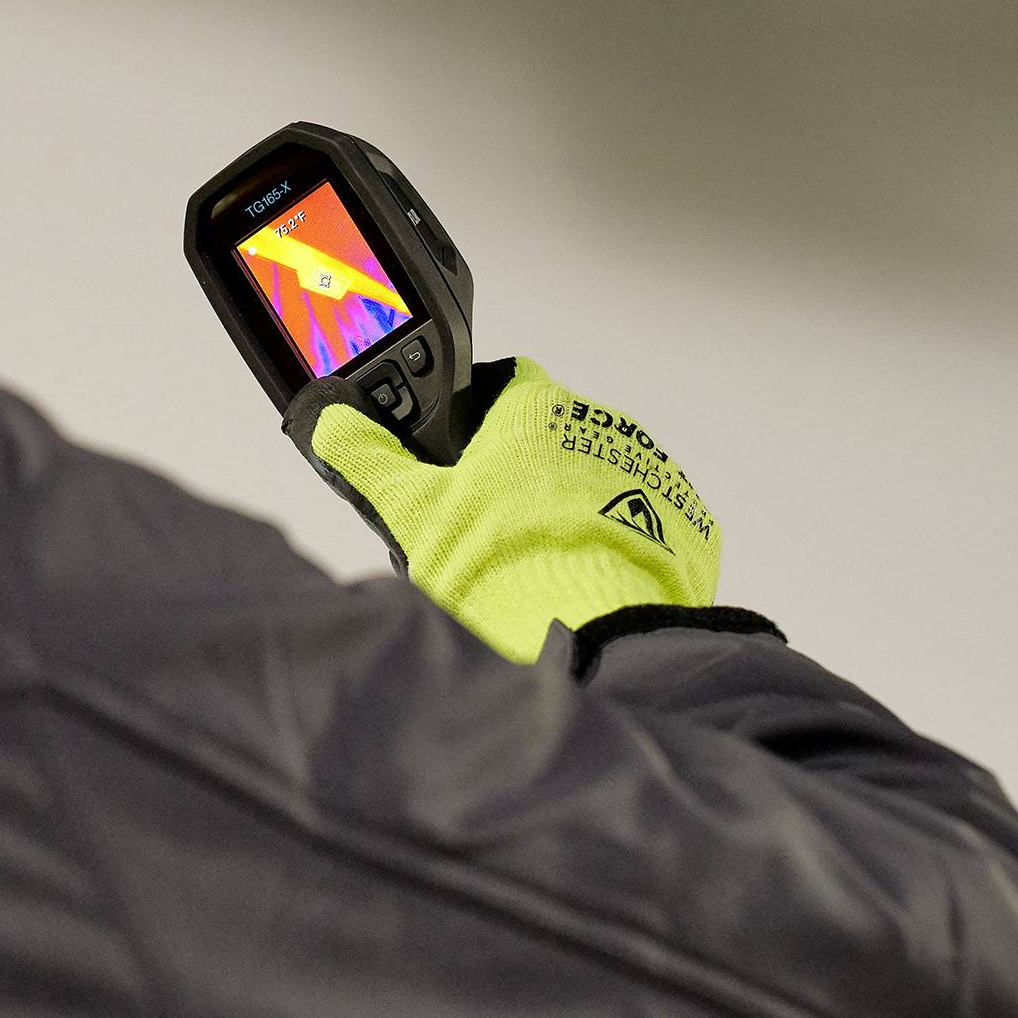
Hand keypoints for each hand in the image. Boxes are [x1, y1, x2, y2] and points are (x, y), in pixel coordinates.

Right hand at [287, 357, 719, 661]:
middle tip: (496, 527)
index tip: (469, 459)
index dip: (483, 419)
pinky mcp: (687, 526)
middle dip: (530, 473)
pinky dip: (623, 549)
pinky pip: (650, 526)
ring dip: (579, 510)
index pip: (508, 384)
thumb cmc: (499, 567)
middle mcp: (602, 428)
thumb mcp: (409, 509)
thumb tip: (329, 423)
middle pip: (557, 436)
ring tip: (542, 566)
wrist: (583, 632)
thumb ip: (363, 457)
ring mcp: (652, 475)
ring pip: (605, 480)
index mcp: (535, 409)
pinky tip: (587, 582)